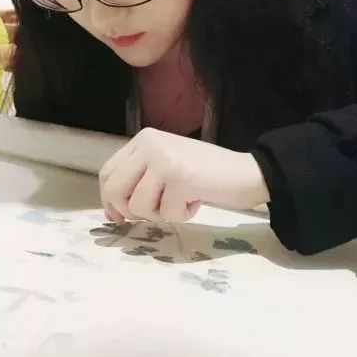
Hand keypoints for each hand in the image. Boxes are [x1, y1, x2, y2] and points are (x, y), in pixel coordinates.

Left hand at [99, 128, 269, 223]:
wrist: (247, 172)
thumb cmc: (207, 173)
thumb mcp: (166, 165)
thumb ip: (139, 178)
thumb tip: (112, 210)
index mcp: (144, 139)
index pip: (108, 172)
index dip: (110, 200)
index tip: (118, 217)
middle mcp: (150, 144)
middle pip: (115, 189)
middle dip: (130, 211)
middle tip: (154, 214)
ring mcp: (164, 160)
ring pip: (138, 206)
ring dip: (161, 214)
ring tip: (182, 201)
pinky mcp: (180, 178)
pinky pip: (166, 214)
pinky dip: (182, 216)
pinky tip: (196, 201)